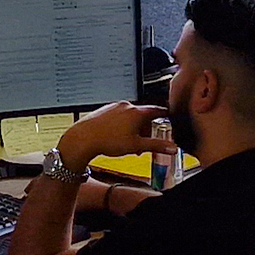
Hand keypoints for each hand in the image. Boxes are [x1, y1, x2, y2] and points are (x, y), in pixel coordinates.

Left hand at [57, 101, 175, 171]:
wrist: (83, 138)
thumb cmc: (107, 140)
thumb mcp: (137, 146)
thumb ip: (157, 146)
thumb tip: (172, 147)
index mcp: (136, 112)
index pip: (157, 110)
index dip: (165, 114)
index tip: (169, 117)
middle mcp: (125, 106)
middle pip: (143, 115)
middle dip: (147, 129)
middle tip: (146, 143)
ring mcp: (114, 107)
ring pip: (131, 117)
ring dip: (135, 129)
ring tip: (131, 144)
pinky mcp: (104, 110)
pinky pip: (119, 116)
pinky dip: (124, 125)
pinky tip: (118, 138)